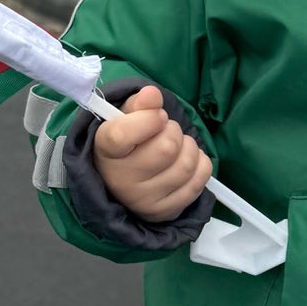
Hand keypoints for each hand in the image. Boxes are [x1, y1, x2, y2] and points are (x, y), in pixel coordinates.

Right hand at [93, 85, 212, 221]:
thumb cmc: (127, 142)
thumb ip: (139, 103)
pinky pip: (199, 181)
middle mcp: (121, 180)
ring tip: (177, 145)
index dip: (148, 119)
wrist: (121, 180)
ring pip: (186, 165)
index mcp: (106, 151)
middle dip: (173, 131)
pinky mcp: (164, 212)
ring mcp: (143, 200)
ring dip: (189, 147)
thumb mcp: (126, 117)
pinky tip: (186, 160)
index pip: (123, 134)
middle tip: (166, 131)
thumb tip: (153, 94)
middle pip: (167, 149)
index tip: (158, 115)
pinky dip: (200, 164)